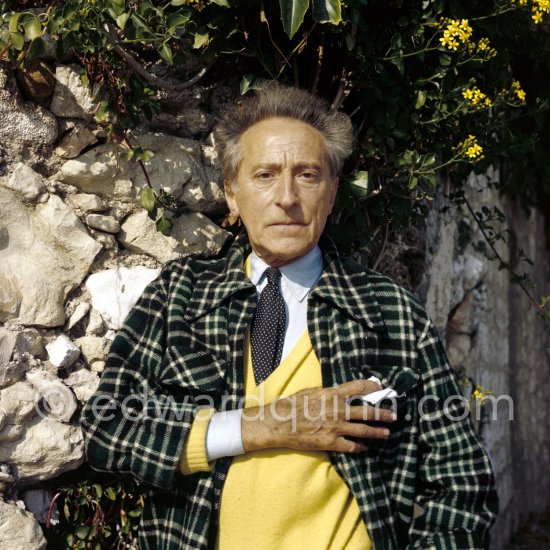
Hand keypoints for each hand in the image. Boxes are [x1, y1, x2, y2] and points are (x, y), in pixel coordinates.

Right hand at [241, 379, 396, 453]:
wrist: (280, 423)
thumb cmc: (292, 405)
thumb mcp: (311, 391)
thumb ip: (327, 392)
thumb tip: (338, 391)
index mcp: (333, 394)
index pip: (359, 388)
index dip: (372, 387)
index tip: (381, 388)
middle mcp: (338, 410)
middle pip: (367, 411)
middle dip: (382, 413)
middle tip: (393, 415)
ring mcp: (336, 427)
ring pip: (364, 430)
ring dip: (377, 432)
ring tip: (386, 432)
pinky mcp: (331, 442)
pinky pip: (351, 446)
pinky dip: (360, 447)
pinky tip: (364, 448)